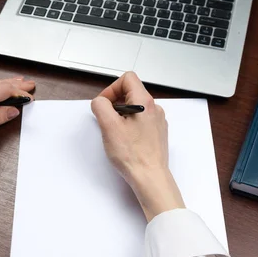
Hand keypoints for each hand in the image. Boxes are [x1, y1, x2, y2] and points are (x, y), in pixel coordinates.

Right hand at [91, 72, 183, 220]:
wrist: (150, 177)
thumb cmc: (133, 155)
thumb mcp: (109, 126)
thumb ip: (101, 107)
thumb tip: (100, 102)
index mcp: (144, 102)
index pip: (127, 79)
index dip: (111, 89)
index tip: (104, 104)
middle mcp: (154, 109)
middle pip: (131, 92)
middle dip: (115, 103)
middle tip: (107, 120)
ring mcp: (157, 121)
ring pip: (135, 108)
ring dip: (122, 115)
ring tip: (116, 132)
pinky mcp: (157, 133)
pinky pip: (141, 121)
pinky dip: (130, 125)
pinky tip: (125, 140)